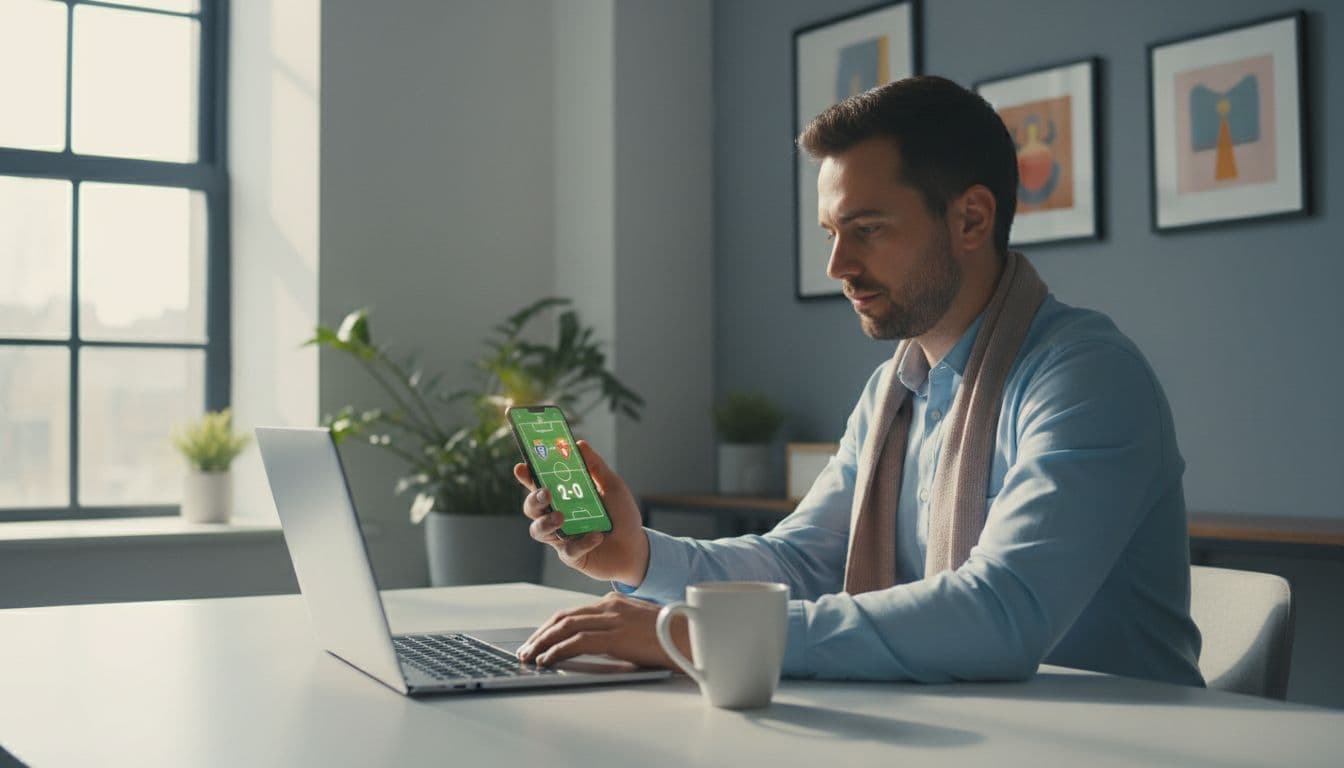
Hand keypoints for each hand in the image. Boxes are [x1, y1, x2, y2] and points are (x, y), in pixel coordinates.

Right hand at [513, 440, 649, 585]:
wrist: (636, 547)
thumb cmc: (621, 514)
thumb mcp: (612, 486)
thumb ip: (595, 467)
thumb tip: (579, 444)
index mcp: (563, 496)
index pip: (539, 483)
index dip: (527, 476)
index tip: (522, 467)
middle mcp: (556, 515)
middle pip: (531, 507)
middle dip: (533, 499)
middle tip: (545, 493)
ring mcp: (561, 536)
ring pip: (538, 531)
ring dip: (546, 522)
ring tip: (561, 517)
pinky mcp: (571, 555)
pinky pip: (568, 549)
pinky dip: (582, 542)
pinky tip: (597, 536)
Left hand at [516, 592, 690, 668]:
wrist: (691, 637)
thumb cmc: (669, 636)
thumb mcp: (638, 625)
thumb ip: (616, 628)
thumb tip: (595, 643)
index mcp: (614, 601)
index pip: (573, 612)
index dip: (551, 626)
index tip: (538, 639)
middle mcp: (609, 606)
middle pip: (564, 617)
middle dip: (541, 634)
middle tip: (526, 649)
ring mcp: (612, 619)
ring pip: (565, 627)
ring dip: (543, 643)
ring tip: (530, 657)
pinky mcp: (615, 636)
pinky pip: (577, 642)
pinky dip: (557, 651)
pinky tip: (548, 661)